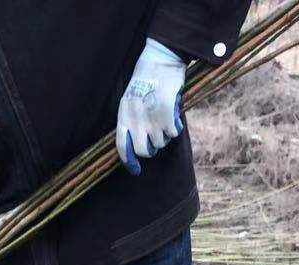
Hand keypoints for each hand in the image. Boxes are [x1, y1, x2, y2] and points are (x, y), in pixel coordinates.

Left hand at [116, 39, 185, 175]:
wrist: (160, 60)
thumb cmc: (146, 79)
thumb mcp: (130, 99)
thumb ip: (130, 120)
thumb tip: (135, 143)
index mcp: (124, 115)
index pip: (122, 146)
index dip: (129, 161)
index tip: (135, 171)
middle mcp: (136, 119)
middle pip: (144, 151)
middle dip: (151, 150)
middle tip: (156, 141)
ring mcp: (151, 118)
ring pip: (160, 143)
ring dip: (164, 136)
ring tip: (165, 120)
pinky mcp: (167, 114)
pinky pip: (173, 133)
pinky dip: (175, 128)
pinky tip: (174, 116)